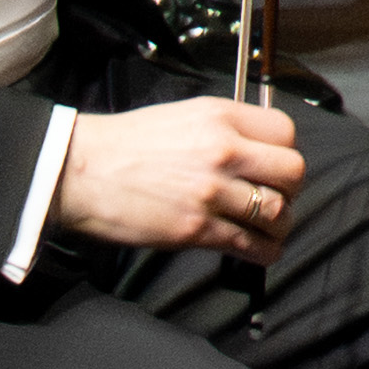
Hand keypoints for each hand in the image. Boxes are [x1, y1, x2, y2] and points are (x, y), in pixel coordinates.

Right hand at [55, 94, 300, 260]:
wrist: (76, 171)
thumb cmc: (122, 144)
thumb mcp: (182, 117)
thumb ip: (224, 129)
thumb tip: (255, 148)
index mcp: (220, 118)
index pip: (285, 132)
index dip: (285, 151)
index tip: (276, 165)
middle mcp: (223, 152)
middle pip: (292, 172)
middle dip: (290, 188)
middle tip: (277, 196)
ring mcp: (211, 192)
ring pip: (276, 211)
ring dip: (279, 223)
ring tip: (270, 227)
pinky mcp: (195, 229)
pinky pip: (249, 244)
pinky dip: (264, 251)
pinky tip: (261, 251)